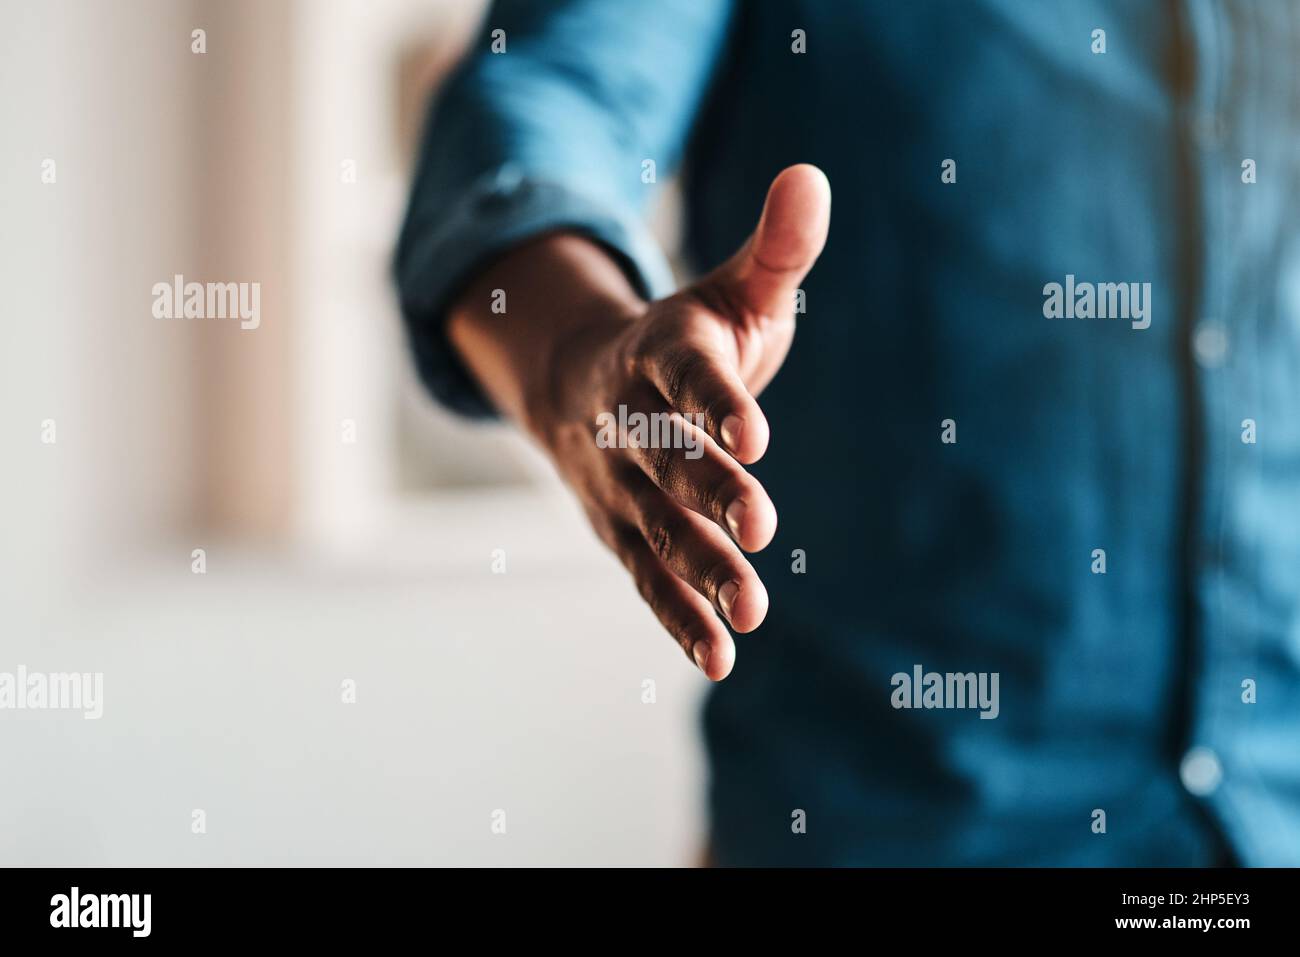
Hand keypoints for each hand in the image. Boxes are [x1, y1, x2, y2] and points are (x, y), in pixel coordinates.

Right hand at [531, 165, 830, 678]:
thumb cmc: (682, 339)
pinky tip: (720, 658)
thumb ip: (775, 250)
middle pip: (667, 458)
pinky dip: (679, 616)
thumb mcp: (729, 291)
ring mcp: (618, 483)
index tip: (752, 434)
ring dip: (698, 569)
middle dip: (708, 491)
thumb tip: (811, 175)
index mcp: (656, 353)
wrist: (585, 385)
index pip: (685, 376)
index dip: (716, 403)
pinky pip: (647, 577)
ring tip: (749, 612)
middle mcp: (628, 422)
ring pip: (656, 528)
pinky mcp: (621, 531)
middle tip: (757, 525)